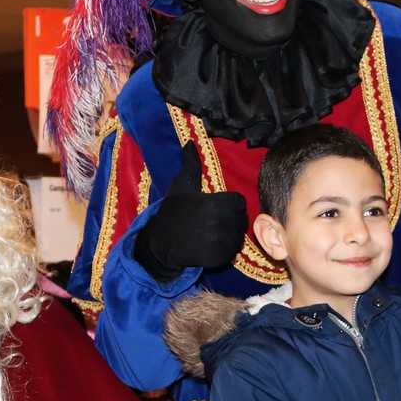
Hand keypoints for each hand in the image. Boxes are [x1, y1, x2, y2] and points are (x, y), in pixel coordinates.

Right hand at [136, 142, 247, 280]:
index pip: (239, 202)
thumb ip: (191, 165)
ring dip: (230, 234)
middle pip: (241, 219)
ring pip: (238, 236)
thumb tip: (189, 142)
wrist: (160, 242)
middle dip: (231, 219)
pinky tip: (210, 244)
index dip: (230, 204)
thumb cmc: (172, 211)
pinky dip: (225, 249)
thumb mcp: (181, 186)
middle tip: (215, 221)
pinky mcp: (219, 258)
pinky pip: (232, 251)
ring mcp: (221, 242)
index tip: (217, 207)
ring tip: (213, 232)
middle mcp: (221, 223)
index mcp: (216, 203)